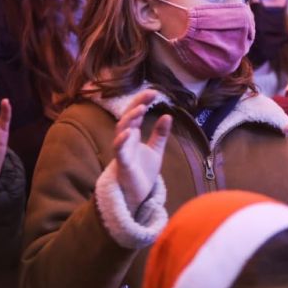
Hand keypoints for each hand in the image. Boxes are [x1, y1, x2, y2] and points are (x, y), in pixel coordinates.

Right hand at [114, 90, 171, 213]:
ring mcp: (123, 151)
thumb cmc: (143, 171)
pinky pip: (119, 151)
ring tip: (141, 108)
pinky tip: (128, 133)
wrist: (138, 194)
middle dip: (137, 104)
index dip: (143, 102)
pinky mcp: (123, 163)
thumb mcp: (156, 150)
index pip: (136, 114)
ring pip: (121, 130)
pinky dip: (122, 141)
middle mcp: (126, 140)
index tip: (155, 92)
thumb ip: (160, 134)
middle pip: (128, 117)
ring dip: (130, 119)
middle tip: (149, 94)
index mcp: (133, 135)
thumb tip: (168, 115)